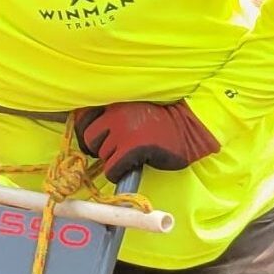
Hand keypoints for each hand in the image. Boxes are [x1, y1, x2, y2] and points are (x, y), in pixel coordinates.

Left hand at [73, 99, 221, 180]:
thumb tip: (87, 137)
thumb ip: (111, 115)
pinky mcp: (133, 146)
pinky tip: (131, 167)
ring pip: (102, 155)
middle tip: (115, 152)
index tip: (97, 140)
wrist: (191, 128)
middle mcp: (116, 112)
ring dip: (113, 160)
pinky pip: (112, 169)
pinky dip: (118, 173)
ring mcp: (124, 128)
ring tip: (131, 155)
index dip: (87, 132)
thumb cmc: (162, 122)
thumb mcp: (133, 109)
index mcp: (115, 100)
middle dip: (99, 149)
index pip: (82, 116)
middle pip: (89, 139)